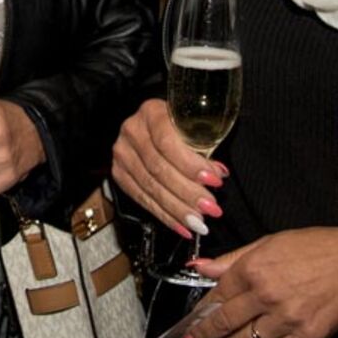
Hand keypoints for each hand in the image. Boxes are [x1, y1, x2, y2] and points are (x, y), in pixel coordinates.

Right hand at [110, 98, 225, 240]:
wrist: (156, 127)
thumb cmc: (181, 126)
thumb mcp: (194, 127)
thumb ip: (204, 147)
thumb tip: (217, 174)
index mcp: (152, 112)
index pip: (168, 143)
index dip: (191, 165)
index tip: (214, 180)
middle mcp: (132, 131)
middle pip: (159, 168)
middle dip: (188, 192)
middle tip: (210, 207)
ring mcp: (123, 153)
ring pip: (150, 187)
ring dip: (178, 209)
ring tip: (199, 222)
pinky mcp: (120, 173)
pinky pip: (141, 198)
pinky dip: (164, 215)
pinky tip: (181, 225)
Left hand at [180, 227, 337, 337]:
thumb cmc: (315, 248)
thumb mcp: (268, 242)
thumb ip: (232, 259)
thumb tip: (201, 268)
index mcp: (253, 269)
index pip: (217, 296)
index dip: (201, 313)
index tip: (191, 324)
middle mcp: (265, 295)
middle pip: (225, 324)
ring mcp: (286, 319)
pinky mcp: (307, 337)